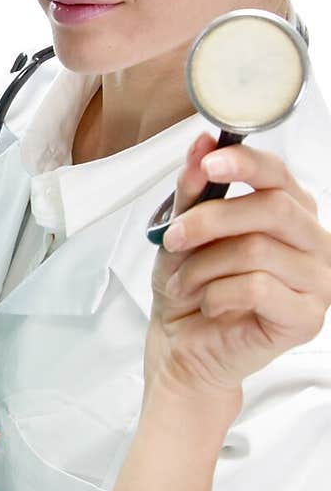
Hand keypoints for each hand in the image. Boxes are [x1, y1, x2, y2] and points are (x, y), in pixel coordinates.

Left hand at [145, 134, 330, 401]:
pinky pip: (258, 288)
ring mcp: (317, 281)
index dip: (245, 163)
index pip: (279, 175)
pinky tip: (210, 304)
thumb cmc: (190, 287)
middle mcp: (314, 242)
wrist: (183, 346)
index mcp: (290, 212)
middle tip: (174, 237)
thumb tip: (203, 144)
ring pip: (257, 250)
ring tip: (184, 283)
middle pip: (272, 208)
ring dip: (204, 266)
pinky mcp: (306, 318)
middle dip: (211, 220)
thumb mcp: (180, 231)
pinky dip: (218, 294)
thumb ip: (194, 190)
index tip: (209, 163)